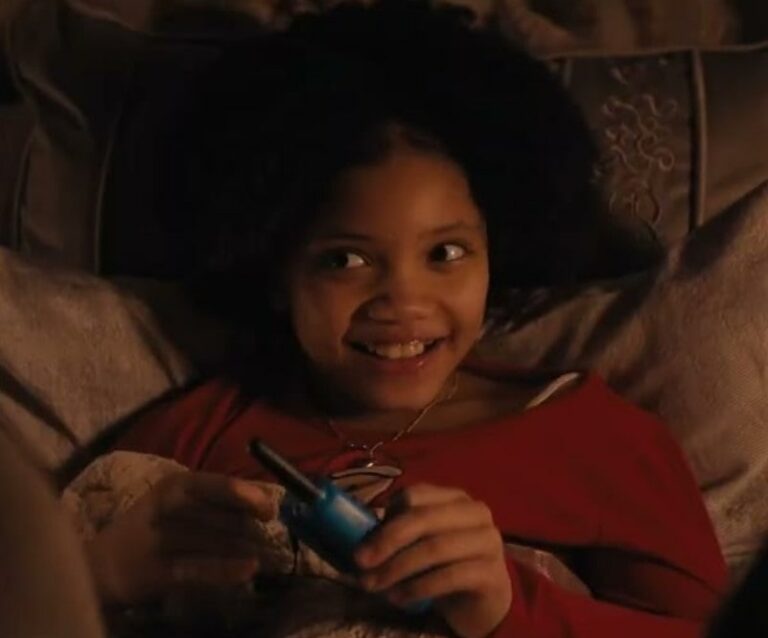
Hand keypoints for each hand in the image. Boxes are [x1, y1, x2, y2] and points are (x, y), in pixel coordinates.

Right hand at [85, 471, 275, 605]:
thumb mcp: (177, 502)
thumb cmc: (154, 527)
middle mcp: (165, 508)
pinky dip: (225, 570)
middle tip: (269, 536)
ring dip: (241, 547)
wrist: (102, 564)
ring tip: (265, 554)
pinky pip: (197, 569)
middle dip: (246, 526)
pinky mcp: (155, 571)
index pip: (214, 485)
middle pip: (214, 514)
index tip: (269, 509)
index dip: (245, 495)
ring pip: (209, 542)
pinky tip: (247, 569)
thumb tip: (264, 503)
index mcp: (175, 485)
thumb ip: (216, 500)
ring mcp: (158, 540)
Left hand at [355, 484, 511, 637]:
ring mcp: (487, 540)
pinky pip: (449, 576)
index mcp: (454, 497)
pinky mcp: (492, 572)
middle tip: (361, 565)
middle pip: (423, 518)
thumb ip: (400, 533)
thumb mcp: (423, 543)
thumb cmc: (447, 565)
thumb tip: (362, 542)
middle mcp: (474, 512)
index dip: (385, 519)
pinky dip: (418, 587)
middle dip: (387, 542)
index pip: (415, 495)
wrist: (486, 600)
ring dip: (398, 568)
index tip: (361, 546)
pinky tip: (399, 598)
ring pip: (434, 548)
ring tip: (376, 586)